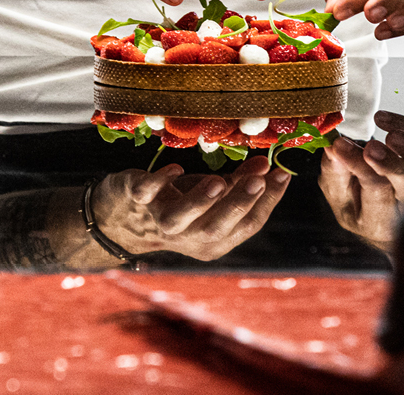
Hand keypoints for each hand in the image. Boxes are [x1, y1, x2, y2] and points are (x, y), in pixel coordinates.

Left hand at [88, 156, 290, 261]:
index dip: (267, 201)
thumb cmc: (175, 202)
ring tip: (219, 181)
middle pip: (217, 227)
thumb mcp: (212, 194)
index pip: (247, 225)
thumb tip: (269, 164)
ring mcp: (159, 221)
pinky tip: (176, 169)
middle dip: (239, 203)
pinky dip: (159, 182)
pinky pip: (146, 194)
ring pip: (180, 219)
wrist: (120, 217)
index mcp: (214, 240)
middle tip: (260, 179)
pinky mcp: (135, 199)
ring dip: (200, 201)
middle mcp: (188, 237)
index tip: (283, 173)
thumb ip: (240, 181)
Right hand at [319, 111, 403, 250]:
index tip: (339, 145)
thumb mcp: (341, 198)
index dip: (357, 166)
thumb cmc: (363, 206)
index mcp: (383, 221)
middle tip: (371, 147)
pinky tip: (384, 121)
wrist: (392, 213)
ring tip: (389, 134)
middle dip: (390, 163)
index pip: (375, 191)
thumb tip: (332, 146)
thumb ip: (334, 174)